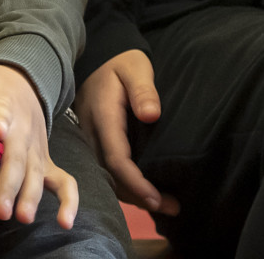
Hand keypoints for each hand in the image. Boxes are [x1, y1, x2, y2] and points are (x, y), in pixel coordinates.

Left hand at [0, 43, 79, 227]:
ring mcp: (36, 149)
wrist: (23, 85)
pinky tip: (65, 222)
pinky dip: (68, 200)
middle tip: (0, 206)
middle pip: (18, 155)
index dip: (1, 119)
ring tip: (21, 216)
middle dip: (10, 180)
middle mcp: (23, 130)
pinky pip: (63, 181)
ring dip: (30, 195)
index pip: (2, 110)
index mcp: (3, 103)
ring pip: (36, 173)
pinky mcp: (44, 162)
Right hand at [76, 49, 177, 215]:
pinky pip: (107, 168)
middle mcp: (93, 134)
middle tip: (171, 208)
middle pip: (111, 176)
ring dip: (133, 194)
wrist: (100, 56)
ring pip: (107, 177)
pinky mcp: (96, 141)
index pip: (117, 160)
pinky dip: (125, 184)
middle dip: (138, 197)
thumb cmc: (122, 62)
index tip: (156, 198)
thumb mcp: (136, 68)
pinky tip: (144, 191)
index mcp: (104, 118)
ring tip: (164, 205)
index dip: (136, 183)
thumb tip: (151, 115)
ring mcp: (91, 139)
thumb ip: (143, 90)